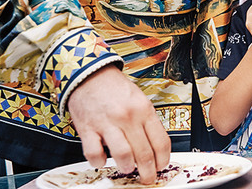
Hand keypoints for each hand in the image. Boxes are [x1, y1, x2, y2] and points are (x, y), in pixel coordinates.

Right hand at [67, 65, 170, 184]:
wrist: (90, 75)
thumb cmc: (115, 88)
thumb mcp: (139, 99)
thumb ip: (146, 121)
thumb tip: (155, 147)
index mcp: (144, 110)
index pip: (161, 141)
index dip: (163, 159)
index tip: (161, 166)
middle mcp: (128, 117)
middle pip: (144, 153)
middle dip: (148, 172)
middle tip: (148, 178)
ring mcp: (108, 123)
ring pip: (123, 155)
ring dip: (126, 167)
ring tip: (127, 167)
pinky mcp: (88, 128)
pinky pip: (94, 154)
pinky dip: (99, 162)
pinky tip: (102, 160)